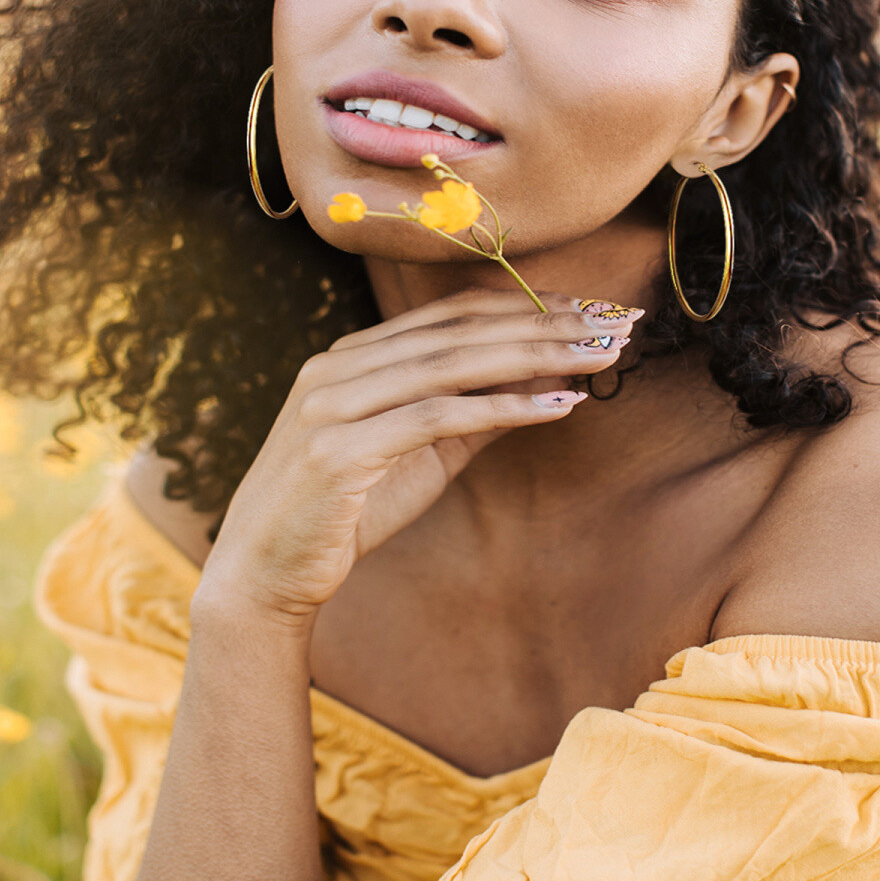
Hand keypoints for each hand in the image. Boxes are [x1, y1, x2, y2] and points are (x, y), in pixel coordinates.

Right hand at [192, 288, 640, 625]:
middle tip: (615, 322)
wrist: (263, 574)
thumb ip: (476, 412)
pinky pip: (438, 417)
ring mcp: (334, 402)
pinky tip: (561, 404)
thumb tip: (549, 378)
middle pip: (462, 329)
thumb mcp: (421, 454)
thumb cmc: (345, 512)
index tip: (591, 309)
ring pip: (454, 362)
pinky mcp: (338, 449)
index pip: (455, 314)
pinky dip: (505, 408)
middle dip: (546, 322)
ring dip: (538, 354)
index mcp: (355, 356)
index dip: (528, 306)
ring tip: (601, 353)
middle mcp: (340, 365)